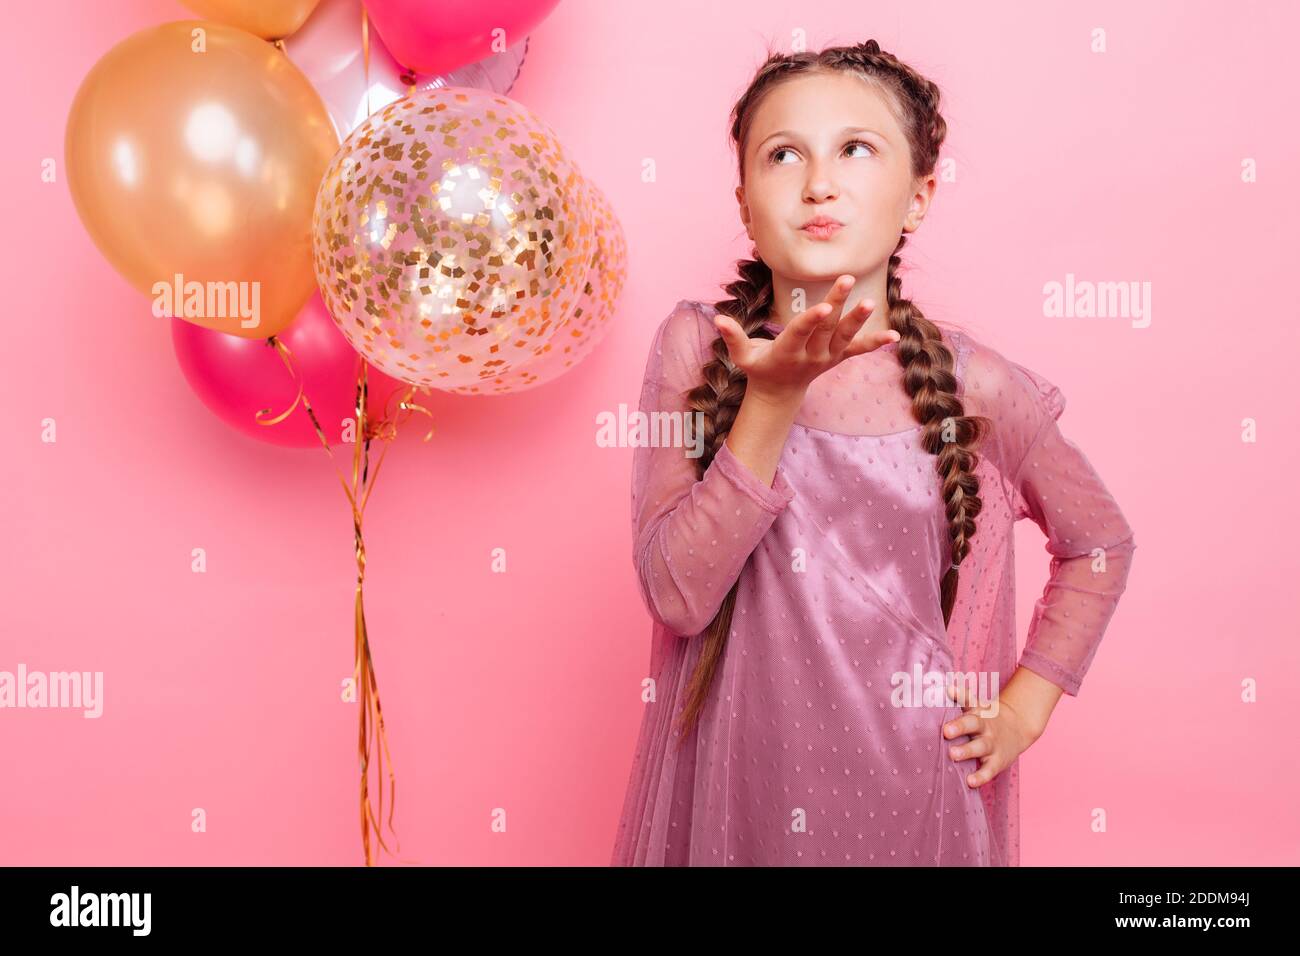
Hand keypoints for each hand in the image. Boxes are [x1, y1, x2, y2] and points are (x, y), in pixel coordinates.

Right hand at [711, 274, 899, 398]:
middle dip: (837, 303)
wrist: (780, 393)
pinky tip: (894, 335)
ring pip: (844, 336)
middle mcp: (810, 355)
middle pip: (825, 327)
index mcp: (787, 352)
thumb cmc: (759, 368)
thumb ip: (733, 337)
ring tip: (870, 303)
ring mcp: (827, 358)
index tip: (822, 306)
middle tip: (847, 279)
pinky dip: (875, 343)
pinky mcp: (838, 358)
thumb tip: (718, 318)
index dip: (811, 320)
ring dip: (858, 320)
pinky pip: (859, 350)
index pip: (800, 333)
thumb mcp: (742, 356)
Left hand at [942, 680, 1041, 788]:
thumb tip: (946, 687)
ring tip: (953, 755)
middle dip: (959, 727)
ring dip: (967, 751)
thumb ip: (961, 698)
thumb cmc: (986, 718)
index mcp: (977, 712)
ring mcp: (992, 744)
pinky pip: (989, 770)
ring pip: (980, 747)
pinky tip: (970, 781)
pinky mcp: (997, 761)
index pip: (969, 701)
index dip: (959, 695)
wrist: (1017, 728)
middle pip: (972, 724)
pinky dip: (981, 776)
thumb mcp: (976, 706)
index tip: (949, 691)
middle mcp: (984, 727)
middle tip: (945, 731)